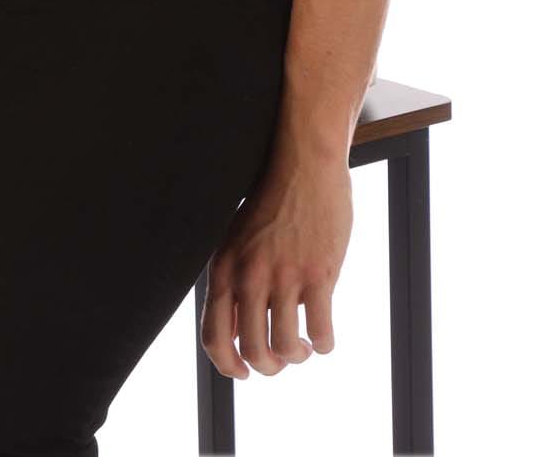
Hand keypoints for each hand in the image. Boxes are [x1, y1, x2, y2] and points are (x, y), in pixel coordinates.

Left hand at [200, 156, 352, 377]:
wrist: (303, 165)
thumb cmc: (270, 204)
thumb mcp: (236, 241)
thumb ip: (233, 283)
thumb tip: (236, 335)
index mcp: (224, 268)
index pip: (214, 337)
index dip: (228, 366)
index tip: (244, 372)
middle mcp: (249, 276)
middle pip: (253, 352)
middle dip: (269, 366)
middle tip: (282, 357)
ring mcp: (285, 276)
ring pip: (286, 348)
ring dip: (296, 355)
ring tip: (302, 345)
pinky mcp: (319, 275)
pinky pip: (321, 333)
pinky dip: (323, 344)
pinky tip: (322, 335)